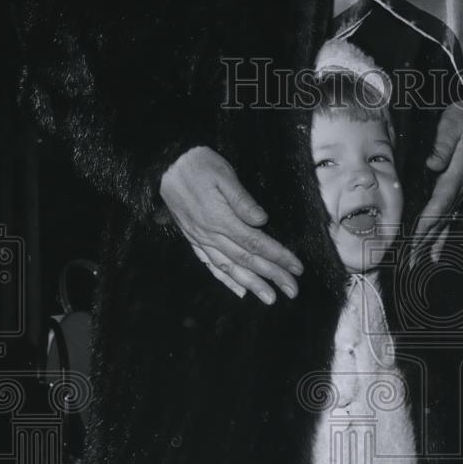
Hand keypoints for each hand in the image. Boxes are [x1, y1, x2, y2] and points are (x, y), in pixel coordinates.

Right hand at [159, 146, 303, 302]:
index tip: (297, 268)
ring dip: (252, 285)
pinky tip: (240, 291)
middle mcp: (210, 234)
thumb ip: (242, 200)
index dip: (278, 257)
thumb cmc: (198, 164)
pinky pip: (210, 264)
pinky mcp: (193, 239)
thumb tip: (262, 220)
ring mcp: (201, 239)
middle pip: (247, 260)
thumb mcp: (223, 174)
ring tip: (270, 298)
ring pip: (230, 268)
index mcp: (221, 219)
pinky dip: (226, 279)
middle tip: (293, 291)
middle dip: (272, 276)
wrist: (165, 165)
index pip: (256, 243)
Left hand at [410, 100, 462, 267]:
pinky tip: (437, 251)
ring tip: (422, 263)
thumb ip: (443, 145)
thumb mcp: (452, 126)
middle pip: (441, 219)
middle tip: (412, 261)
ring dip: (432, 243)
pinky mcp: (461, 190)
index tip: (417, 237)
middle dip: (426, 241)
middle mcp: (462, 187)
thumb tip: (433, 164)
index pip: (440, 202)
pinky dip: (442, 235)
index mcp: (457, 174)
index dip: (428, 221)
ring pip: (446, 222)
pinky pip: (451, 217)